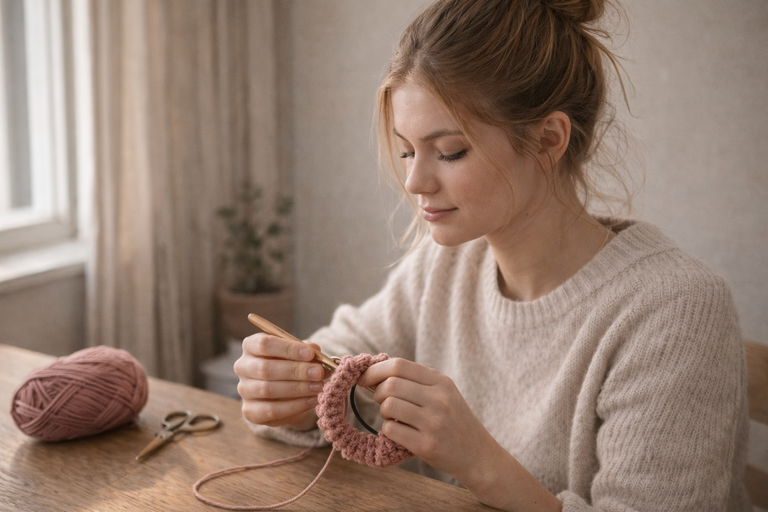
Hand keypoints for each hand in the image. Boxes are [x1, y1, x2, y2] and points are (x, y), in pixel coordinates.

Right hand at [234, 333, 326, 429]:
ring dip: (297, 388)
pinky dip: (295, 406)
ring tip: (318, 387)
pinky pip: (271, 410)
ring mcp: (244, 390)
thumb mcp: (301, 354)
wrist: (288, 394)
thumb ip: (308, 351)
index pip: (264, 344)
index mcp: (251, 346)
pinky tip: (312, 400)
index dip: (288, 348)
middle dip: (295, 371)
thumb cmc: (293, 366)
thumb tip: (316, 351)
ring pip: (268, 389)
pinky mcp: (249, 411)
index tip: (310, 354)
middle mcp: (243, 366)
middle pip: (265, 368)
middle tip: (318, 373)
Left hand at [356, 358, 493, 478]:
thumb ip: (415, 382)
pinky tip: (399, 433)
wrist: (478, 455)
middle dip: (377, 392)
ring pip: (388, 405)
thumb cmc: (454, 421)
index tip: (364, 377)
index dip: (375, 370)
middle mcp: (439, 399)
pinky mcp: (427, 445)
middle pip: (390, 384)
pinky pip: (391, 429)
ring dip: (382, 412)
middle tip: (382, 402)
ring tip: (393, 417)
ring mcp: (434, 422)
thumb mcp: (443, 393)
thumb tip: (374, 373)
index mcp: (441, 382)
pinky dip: (388, 430)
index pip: (399, 365)